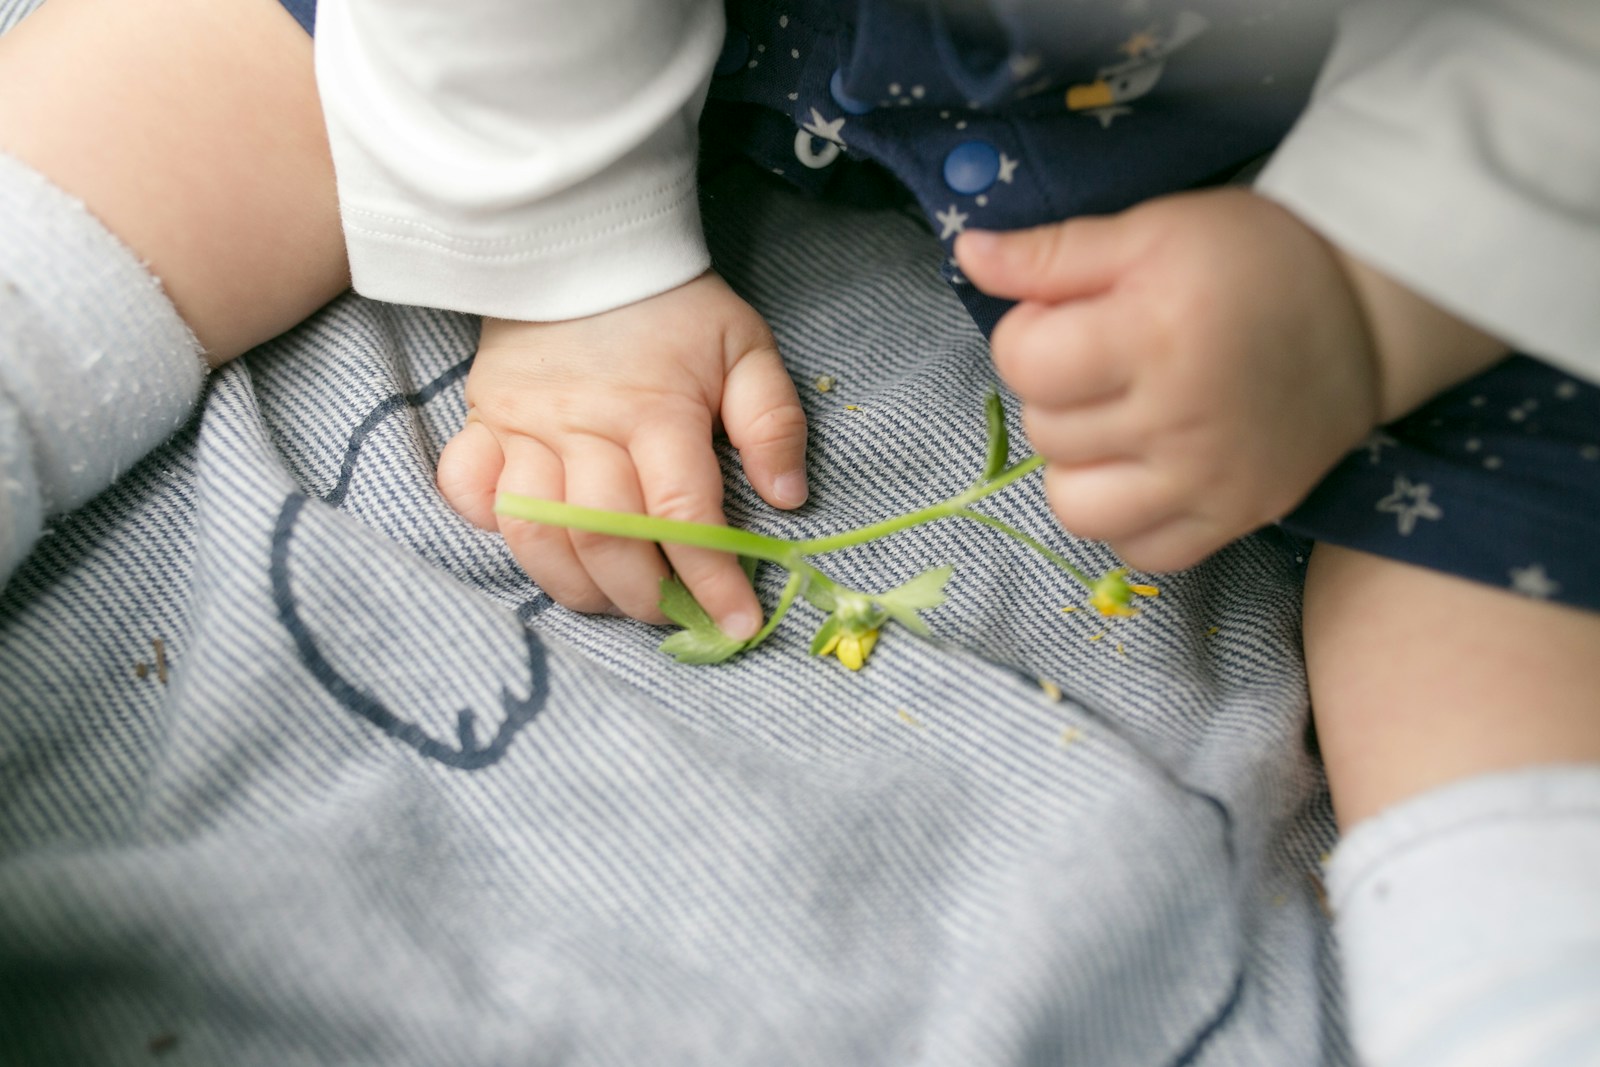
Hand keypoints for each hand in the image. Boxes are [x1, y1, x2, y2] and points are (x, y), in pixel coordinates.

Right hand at [436, 271, 808, 637]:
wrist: (582, 241)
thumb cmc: (672, 305)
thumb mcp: (744, 347)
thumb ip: (772, 423)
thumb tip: (787, 500)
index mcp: (656, 410)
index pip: (683, 516)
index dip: (712, 580)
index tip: (738, 623)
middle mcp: (583, 425)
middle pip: (606, 538)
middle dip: (646, 596)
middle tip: (675, 615)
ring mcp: (524, 426)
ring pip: (536, 532)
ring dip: (576, 584)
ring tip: (615, 600)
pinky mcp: (482, 420)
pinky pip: (468, 492)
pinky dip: (494, 529)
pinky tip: (539, 545)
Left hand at [957, 188, 1381, 571]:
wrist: (1367, 312)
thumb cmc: (1252, 258)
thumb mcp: (1152, 229)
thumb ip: (1052, 253)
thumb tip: (969, 255)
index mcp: (1153, 334)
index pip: (1025, 363)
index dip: (1028, 334)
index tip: (1068, 316)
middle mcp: (1177, 418)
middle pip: (1046, 430)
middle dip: (1056, 392)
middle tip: (1105, 361)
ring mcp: (1207, 480)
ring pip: (1077, 506)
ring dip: (1078, 464)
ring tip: (1115, 423)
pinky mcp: (1235, 519)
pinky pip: (1140, 551)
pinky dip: (1126, 519)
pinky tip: (1143, 471)